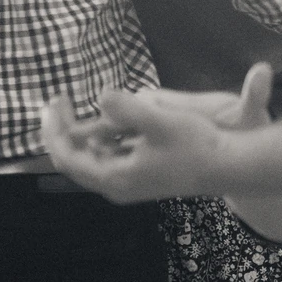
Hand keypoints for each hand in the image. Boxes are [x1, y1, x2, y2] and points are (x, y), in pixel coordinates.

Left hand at [42, 85, 244, 202]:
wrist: (227, 166)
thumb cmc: (196, 144)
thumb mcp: (159, 121)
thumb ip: (127, 109)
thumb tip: (100, 95)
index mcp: (114, 177)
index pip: (66, 156)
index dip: (54, 128)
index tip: (54, 101)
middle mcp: (116, 186)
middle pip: (72, 161)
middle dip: (60, 130)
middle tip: (57, 101)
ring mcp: (127, 184)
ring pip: (89, 160)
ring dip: (78, 135)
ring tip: (72, 107)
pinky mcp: (138, 177)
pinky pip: (105, 159)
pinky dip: (96, 140)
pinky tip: (101, 121)